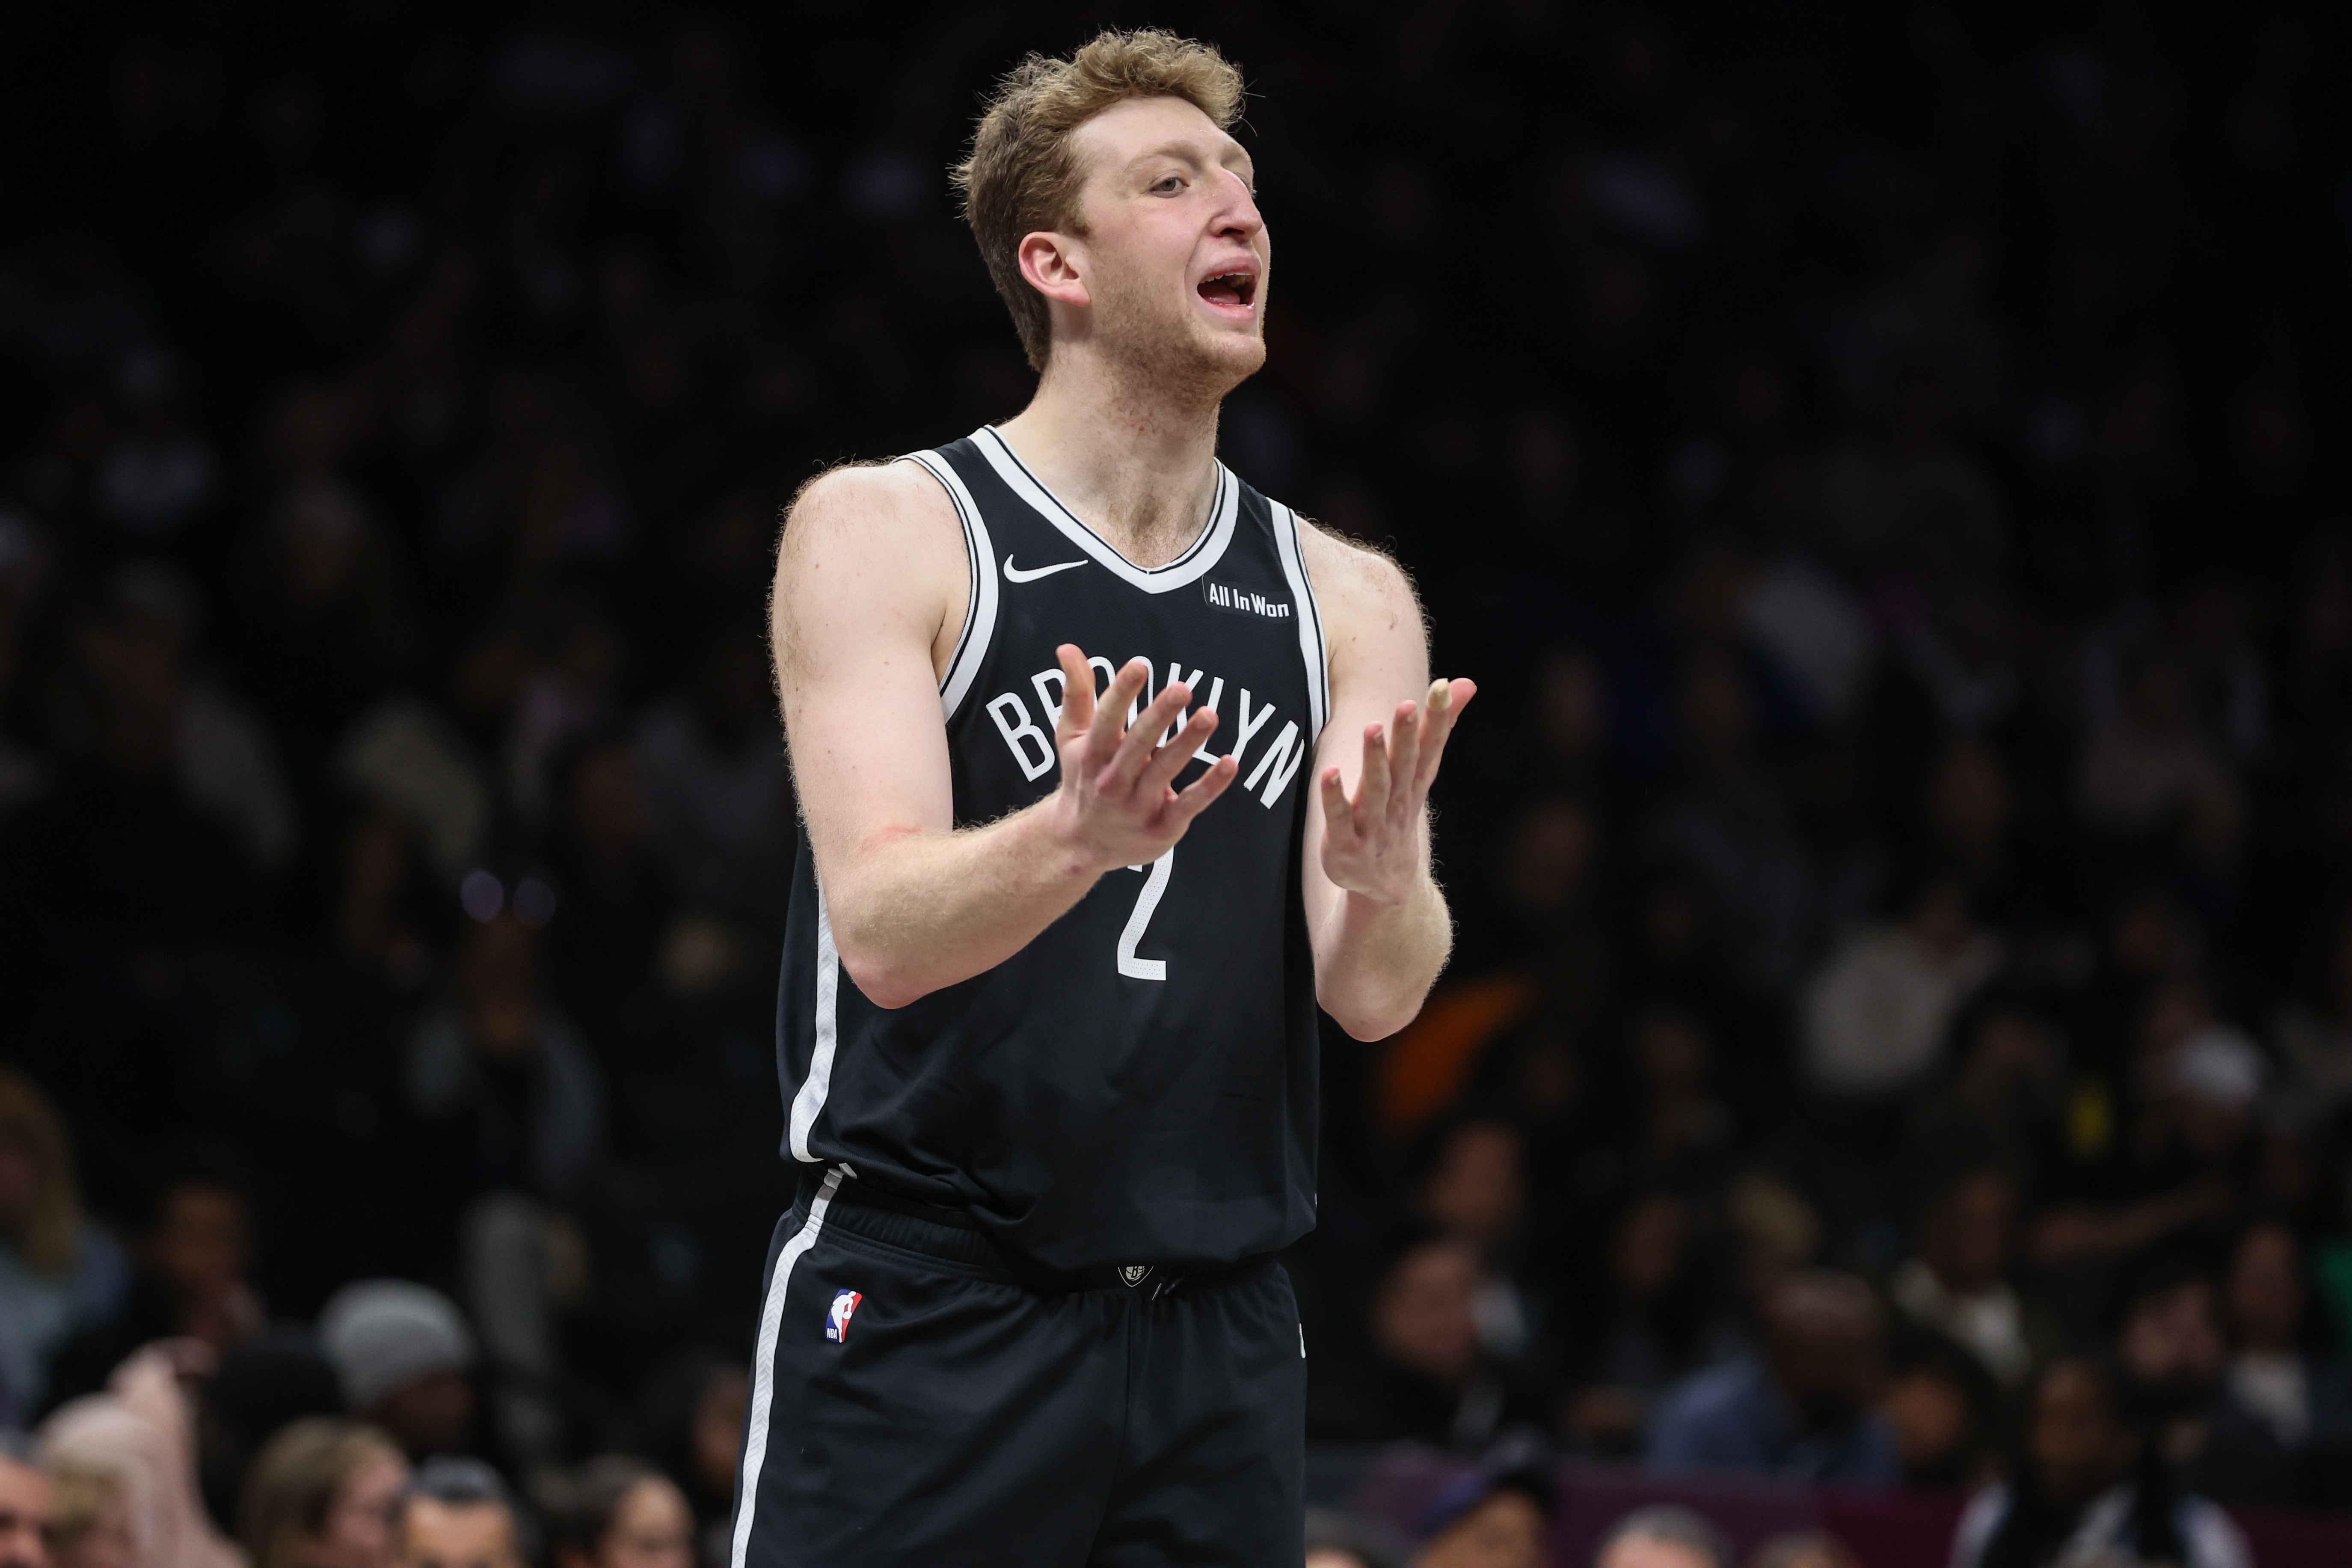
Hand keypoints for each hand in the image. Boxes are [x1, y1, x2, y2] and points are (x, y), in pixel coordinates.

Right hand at [1049, 644, 1238, 874]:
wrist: (1081, 843)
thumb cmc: (1083, 777)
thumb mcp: (1072, 736)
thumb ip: (1076, 692)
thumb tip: (1067, 647)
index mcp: (1092, 753)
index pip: (1106, 719)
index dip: (1121, 692)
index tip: (1140, 665)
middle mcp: (1112, 780)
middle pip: (1137, 744)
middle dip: (1159, 716)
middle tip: (1182, 688)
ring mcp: (1137, 806)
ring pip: (1164, 771)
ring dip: (1188, 742)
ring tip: (1210, 715)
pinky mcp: (1161, 828)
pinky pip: (1188, 805)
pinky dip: (1210, 786)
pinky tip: (1231, 763)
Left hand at [1319, 677, 1474, 903]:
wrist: (1385, 884)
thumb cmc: (1399, 813)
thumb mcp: (1419, 772)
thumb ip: (1438, 728)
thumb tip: (1465, 682)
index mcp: (1414, 783)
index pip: (1429, 748)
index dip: (1438, 719)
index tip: (1442, 687)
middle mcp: (1397, 803)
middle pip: (1403, 766)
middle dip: (1406, 736)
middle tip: (1407, 704)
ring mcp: (1372, 827)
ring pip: (1374, 791)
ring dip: (1373, 761)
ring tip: (1372, 728)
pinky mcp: (1345, 846)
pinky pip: (1339, 819)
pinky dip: (1335, 798)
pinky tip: (1331, 773)